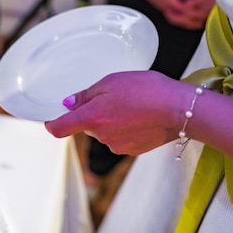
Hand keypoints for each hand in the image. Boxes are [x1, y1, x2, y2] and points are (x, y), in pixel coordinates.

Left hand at [45, 71, 190, 154]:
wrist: (181, 110)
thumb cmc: (147, 90)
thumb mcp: (111, 82)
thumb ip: (86, 95)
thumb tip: (68, 104)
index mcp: (92, 118)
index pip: (59, 128)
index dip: (51, 123)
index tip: (50, 118)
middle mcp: (101, 136)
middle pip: (86, 126)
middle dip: (93, 113)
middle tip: (113, 97)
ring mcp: (116, 146)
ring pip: (103, 131)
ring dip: (110, 120)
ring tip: (133, 105)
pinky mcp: (132, 151)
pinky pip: (119, 138)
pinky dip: (125, 128)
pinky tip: (140, 117)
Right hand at [163, 0, 214, 29]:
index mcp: (170, 2)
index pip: (187, 9)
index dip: (198, 8)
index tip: (204, 5)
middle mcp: (167, 9)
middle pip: (183, 20)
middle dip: (195, 20)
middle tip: (205, 19)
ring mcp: (165, 10)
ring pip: (178, 22)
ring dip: (189, 24)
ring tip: (199, 24)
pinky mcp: (164, 10)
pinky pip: (175, 20)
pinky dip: (183, 22)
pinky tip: (187, 21)